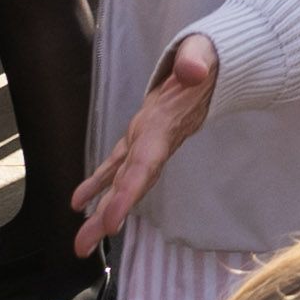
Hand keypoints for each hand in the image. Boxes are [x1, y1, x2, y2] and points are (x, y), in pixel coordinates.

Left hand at [76, 32, 217, 247]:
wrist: (219, 61)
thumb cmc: (210, 56)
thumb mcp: (205, 51)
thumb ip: (197, 59)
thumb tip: (192, 71)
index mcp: (166, 123)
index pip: (145, 163)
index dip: (128, 193)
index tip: (111, 223)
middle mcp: (156, 140)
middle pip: (131, 183)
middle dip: (109, 216)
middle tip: (83, 248)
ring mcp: (149, 140)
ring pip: (123, 180)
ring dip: (102, 210)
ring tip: (82, 242)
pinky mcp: (142, 134)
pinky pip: (118, 164)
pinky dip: (99, 183)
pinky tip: (80, 202)